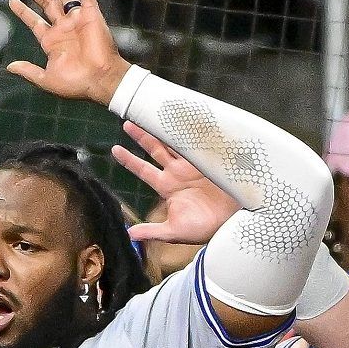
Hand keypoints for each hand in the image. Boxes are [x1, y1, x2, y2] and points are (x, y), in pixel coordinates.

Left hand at [6, 0, 130, 105]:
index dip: (23, 10)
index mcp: (52, 41)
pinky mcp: (91, 13)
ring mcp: (76, 19)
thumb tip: (9, 67)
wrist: (100, 80)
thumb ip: (28, 71)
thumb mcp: (45, 79)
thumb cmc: (75, 84)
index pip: (34, 21)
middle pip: (45, 1)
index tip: (11, 0)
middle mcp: (63, 27)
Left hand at [112, 122, 238, 244]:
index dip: (129, 160)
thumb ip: (152, 231)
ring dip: (163, 129)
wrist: (233, 223)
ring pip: (174, 142)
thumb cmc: (203, 229)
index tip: (115, 149)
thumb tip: (130, 234)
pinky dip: (190, 131)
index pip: (143, 170)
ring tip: (150, 113)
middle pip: (156, 150)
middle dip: (142, 137)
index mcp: (167, 186)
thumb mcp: (174, 231)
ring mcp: (194, 164)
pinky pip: (198, 142)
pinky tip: (181, 117)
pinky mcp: (211, 159)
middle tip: (127, 123)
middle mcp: (178, 172)